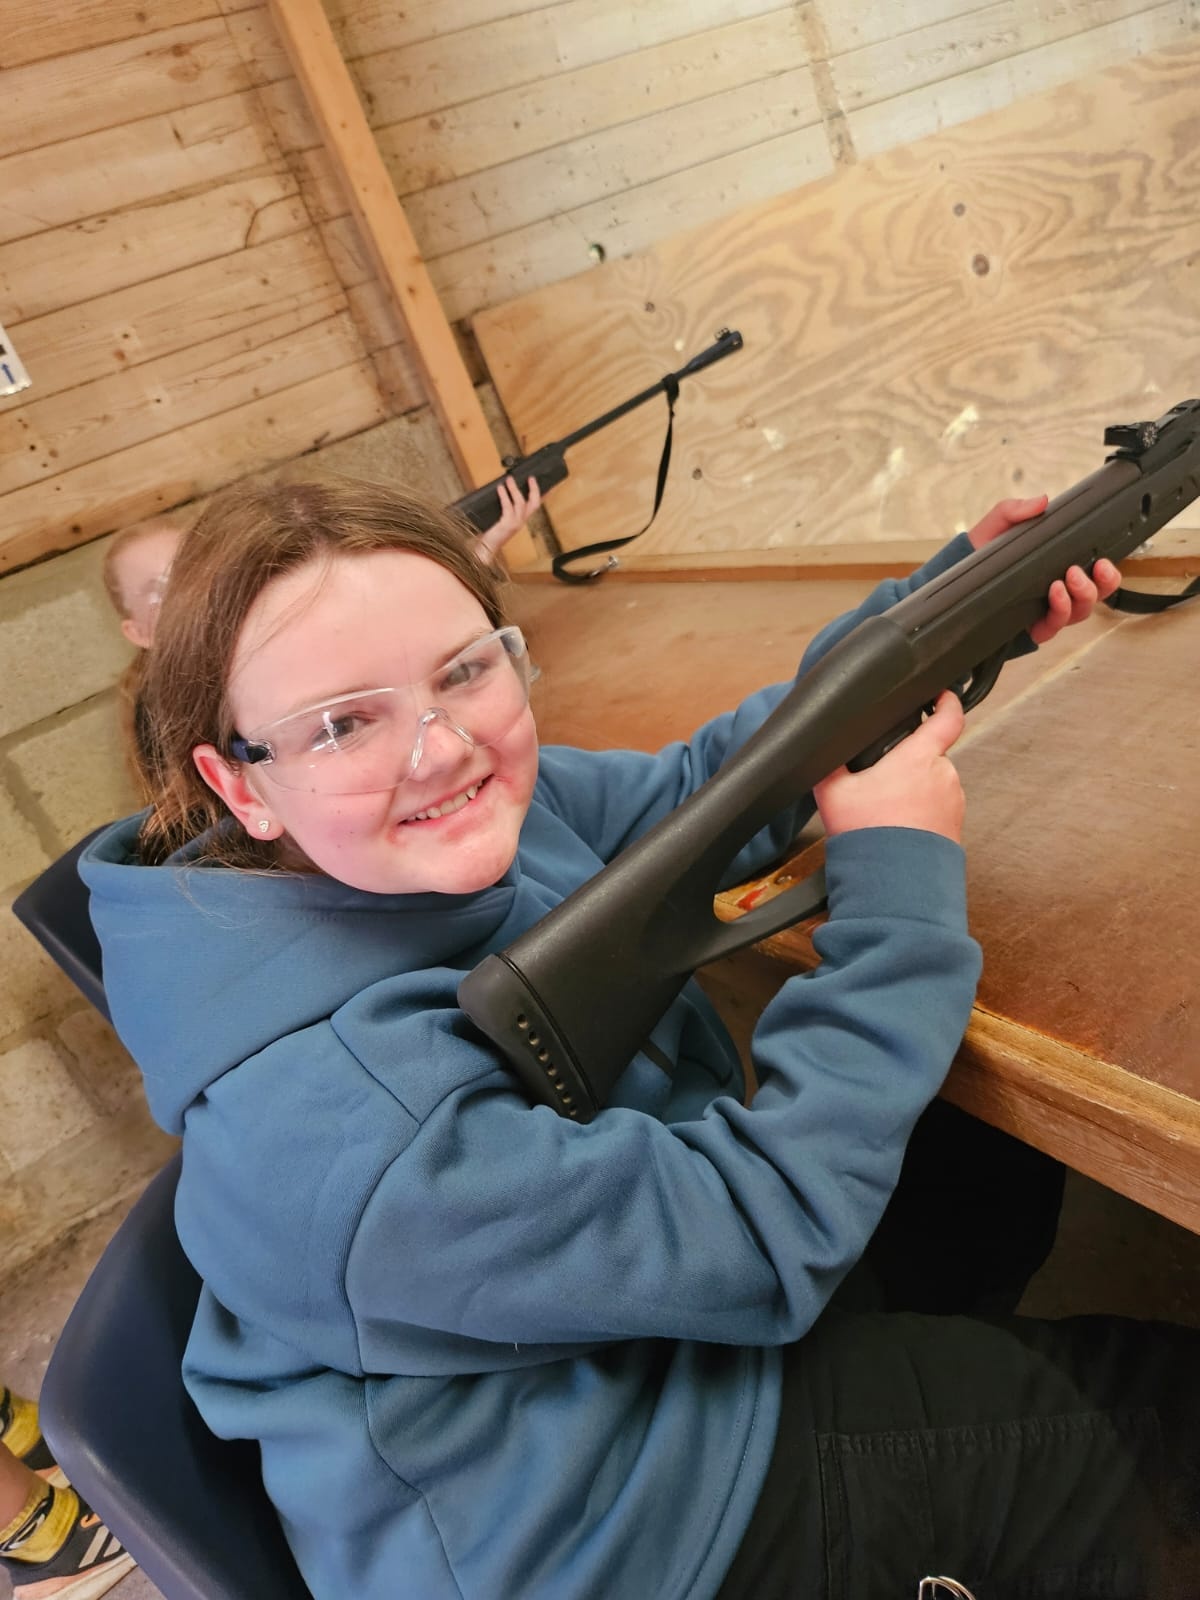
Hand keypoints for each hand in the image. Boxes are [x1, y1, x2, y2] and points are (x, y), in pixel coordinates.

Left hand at [475, 476, 541, 565]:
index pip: (535, 506)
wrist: (486, 549)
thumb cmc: (491, 534)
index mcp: (521, 520)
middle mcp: (521, 522)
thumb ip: (505, 508)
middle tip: (531, 478)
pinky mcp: (507, 525)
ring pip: (520, 503)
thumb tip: (502, 489)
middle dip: (534, 490)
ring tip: (509, 480)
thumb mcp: (501, 519)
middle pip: (534, 504)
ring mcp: (515, 524)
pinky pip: (508, 507)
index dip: (543, 495)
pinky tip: (500, 489)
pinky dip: (504, 496)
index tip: (548, 485)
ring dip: (515, 489)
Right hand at [815, 691, 966, 843]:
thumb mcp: (832, 793)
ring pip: (933, 783)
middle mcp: (943, 775)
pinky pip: (938, 808)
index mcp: (919, 758)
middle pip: (930, 754)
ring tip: (887, 811)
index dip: (947, 701)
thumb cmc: (867, 833)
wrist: (892, 883)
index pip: (948, 717)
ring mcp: (953, 802)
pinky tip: (899, 826)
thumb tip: (822, 749)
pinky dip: (921, 812)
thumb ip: (830, 764)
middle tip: (882, 780)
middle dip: (908, 762)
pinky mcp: (955, 826)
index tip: (940, 695)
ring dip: (914, 789)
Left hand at [966, 493, 1121, 644]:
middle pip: (1097, 594)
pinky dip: (1060, 611)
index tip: (1105, 558)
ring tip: (1067, 580)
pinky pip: (1055, 626)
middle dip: (1103, 583)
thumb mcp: (997, 526)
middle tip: (1094, 568)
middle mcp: (1058, 591)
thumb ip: (1016, 510)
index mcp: (1057, 566)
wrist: (953, 581)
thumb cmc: (981, 555)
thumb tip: (1042, 501)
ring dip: (1082, 595)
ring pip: (1081, 611)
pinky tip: (1054, 594)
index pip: (1094, 571)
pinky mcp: (1032, 627)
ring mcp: (1047, 611)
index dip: (1106, 569)